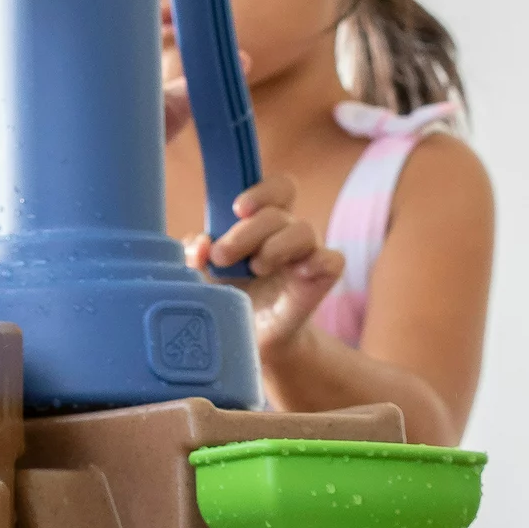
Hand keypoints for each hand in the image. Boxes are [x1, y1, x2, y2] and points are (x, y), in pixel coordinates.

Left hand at [187, 171, 345, 360]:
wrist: (249, 338)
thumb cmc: (230, 295)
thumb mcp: (203, 273)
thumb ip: (195, 254)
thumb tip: (201, 244)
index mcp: (263, 221)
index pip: (278, 189)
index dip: (262, 191)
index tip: (238, 210)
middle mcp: (288, 232)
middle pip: (278, 212)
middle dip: (246, 232)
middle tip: (223, 257)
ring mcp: (308, 254)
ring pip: (304, 230)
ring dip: (275, 246)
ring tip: (256, 269)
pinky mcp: (321, 280)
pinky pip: (333, 260)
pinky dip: (318, 261)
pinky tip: (297, 273)